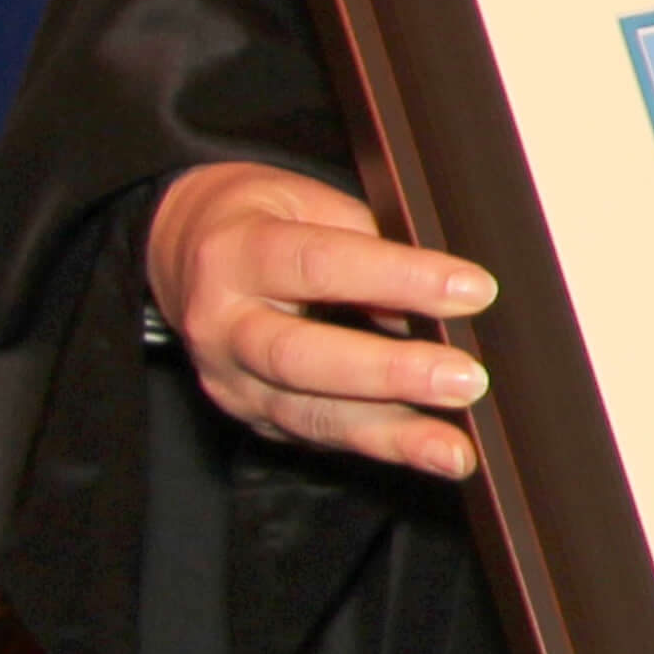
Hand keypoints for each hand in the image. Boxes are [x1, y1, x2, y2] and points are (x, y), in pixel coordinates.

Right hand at [146, 161, 492, 477]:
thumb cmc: (259, 218)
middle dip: (390, 374)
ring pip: (310, 414)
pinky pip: (317, 435)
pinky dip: (378, 446)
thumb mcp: (305, 201)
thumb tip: (446, 291)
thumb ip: (369, 239)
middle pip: (303, 357)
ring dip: (391, 436)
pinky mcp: (250, 413)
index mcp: (237, 254)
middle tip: (465, 380)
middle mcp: (223, 324)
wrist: (180, 251)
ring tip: (456, 450)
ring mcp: (231, 379)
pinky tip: (430, 453)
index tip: (474, 290)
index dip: (400, 278)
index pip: (321, 265)